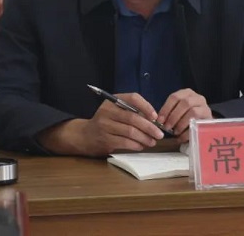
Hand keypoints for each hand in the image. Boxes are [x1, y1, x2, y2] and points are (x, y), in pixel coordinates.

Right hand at [37, 93, 164, 156]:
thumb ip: (131, 111)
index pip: (133, 98)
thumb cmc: (106, 122)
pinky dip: (136, 145)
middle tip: (160, 134)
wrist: (84, 136)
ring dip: (145, 138)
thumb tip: (154, 119)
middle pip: (133, 117)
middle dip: (150, 127)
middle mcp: (107, 111)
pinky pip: (125, 142)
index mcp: (112, 101)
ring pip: (130, 131)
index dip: (146, 106)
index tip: (155, 117)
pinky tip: (141, 146)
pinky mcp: (105, 139)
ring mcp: (105, 125)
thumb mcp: (115, 111)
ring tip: (152, 141)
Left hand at [157, 89, 212, 142]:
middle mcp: (197, 97)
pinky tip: (181, 138)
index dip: (166, 109)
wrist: (205, 123)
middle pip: (184, 103)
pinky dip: (187, 132)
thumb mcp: (179, 111)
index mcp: (187, 93)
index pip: (174, 97)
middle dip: (173, 116)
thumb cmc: (187, 116)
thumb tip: (159, 120)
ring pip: (192, 112)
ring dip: (181, 123)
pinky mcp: (209, 118)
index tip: (159, 120)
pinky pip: (198, 124)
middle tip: (167, 127)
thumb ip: (170, 113)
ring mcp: (205, 107)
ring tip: (175, 132)